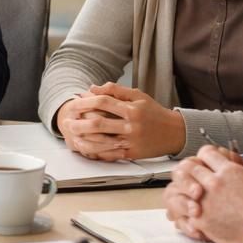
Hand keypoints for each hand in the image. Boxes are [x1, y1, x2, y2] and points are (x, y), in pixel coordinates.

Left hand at [58, 83, 185, 159]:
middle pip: (99, 124)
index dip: (85, 102)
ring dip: (83, 140)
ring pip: (102, 142)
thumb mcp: (138, 96)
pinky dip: (95, 152)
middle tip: (66, 122)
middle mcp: (131, 126)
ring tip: (72, 137)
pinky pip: (110, 154)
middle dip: (79, 123)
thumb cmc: (154, 112)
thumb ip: (116, 90)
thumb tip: (92, 88)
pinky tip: (85, 149)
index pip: (103, 102)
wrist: (175, 132)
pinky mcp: (132, 154)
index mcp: (132, 109)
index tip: (73, 103)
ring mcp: (131, 141)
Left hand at [165, 146, 242, 242]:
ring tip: (192, 195)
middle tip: (194, 176)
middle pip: (189, 167)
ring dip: (185, 190)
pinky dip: (188, 211)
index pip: (205, 152)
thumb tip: (232, 157)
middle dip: (190, 170)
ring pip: (181, 188)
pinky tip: (194, 214)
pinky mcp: (202, 221)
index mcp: (229, 170)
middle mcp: (214, 183)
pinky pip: (185, 211)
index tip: (207, 162)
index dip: (205, 156)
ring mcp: (205, 202)